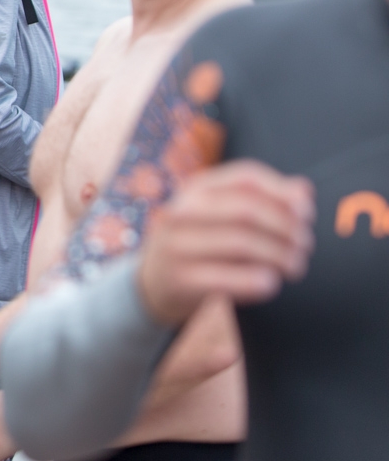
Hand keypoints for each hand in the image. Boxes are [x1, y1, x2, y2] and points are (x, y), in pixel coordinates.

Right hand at [138, 160, 313, 325]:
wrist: (153, 282)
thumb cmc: (199, 244)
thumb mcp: (220, 215)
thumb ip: (260, 199)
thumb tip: (303, 190)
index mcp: (195, 189)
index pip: (245, 177)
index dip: (282, 192)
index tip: (306, 213)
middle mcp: (181, 211)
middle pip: (247, 210)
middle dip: (286, 228)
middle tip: (304, 246)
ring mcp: (177, 245)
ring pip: (241, 243)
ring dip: (279, 256)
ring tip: (295, 266)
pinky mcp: (180, 278)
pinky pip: (227, 278)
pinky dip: (256, 281)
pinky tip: (270, 283)